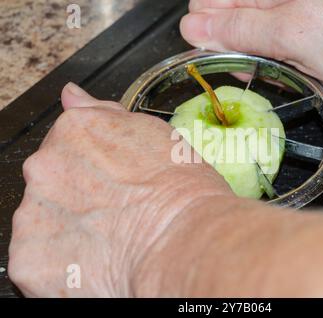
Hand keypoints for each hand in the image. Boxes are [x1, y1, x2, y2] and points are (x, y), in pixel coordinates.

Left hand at [8, 83, 233, 296]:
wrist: (185, 241)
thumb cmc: (181, 191)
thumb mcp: (152, 133)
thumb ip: (103, 113)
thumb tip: (71, 94)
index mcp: (75, 130)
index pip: (68, 144)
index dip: (94, 168)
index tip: (113, 183)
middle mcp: (45, 165)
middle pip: (52, 180)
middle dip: (76, 195)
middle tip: (115, 212)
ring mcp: (33, 211)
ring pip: (43, 220)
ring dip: (69, 229)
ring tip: (109, 240)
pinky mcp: (30, 256)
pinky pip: (39, 258)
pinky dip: (63, 263)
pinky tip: (96, 261)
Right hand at [181, 0, 322, 87]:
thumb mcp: (292, 33)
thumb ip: (241, 30)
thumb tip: (196, 29)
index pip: (209, 4)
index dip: (210, 33)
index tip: (224, 55)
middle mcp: (274, 0)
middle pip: (230, 23)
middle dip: (238, 49)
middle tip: (261, 65)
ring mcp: (290, 14)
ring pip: (253, 42)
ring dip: (262, 61)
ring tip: (288, 67)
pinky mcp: (304, 32)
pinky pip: (277, 52)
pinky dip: (280, 67)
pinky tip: (296, 70)